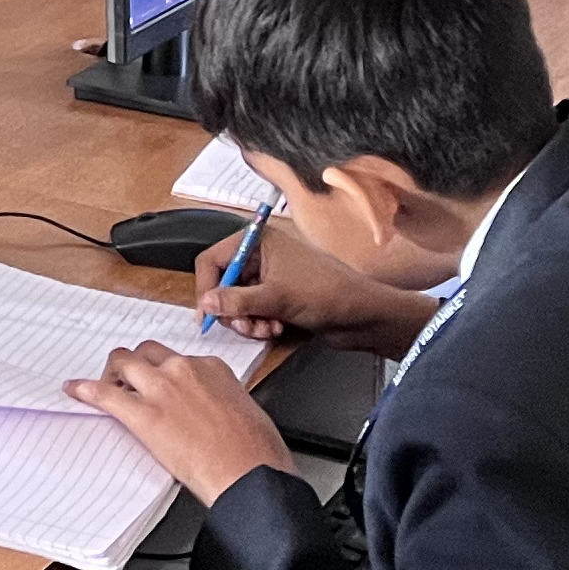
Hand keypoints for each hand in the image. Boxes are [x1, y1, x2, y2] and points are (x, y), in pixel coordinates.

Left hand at [68, 339, 293, 504]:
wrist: (250, 475)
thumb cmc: (257, 453)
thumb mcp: (246, 413)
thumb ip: (222, 402)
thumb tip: (214, 411)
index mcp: (212, 369)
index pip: (177, 360)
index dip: (165, 373)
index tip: (161, 384)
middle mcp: (184, 370)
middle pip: (147, 352)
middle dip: (135, 365)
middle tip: (129, 381)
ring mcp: (161, 389)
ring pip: (124, 362)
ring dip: (112, 373)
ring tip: (106, 385)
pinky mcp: (143, 415)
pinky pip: (105, 395)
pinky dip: (85, 390)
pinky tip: (74, 390)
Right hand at [192, 215, 432, 358]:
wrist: (363, 314)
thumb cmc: (325, 293)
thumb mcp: (275, 298)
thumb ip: (235, 301)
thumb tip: (205, 304)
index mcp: (259, 241)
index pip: (213, 259)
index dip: (206, 287)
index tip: (208, 314)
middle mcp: (262, 254)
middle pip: (224, 283)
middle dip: (232, 309)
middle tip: (246, 327)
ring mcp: (271, 276)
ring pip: (238, 301)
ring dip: (247, 320)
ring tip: (267, 328)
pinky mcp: (279, 295)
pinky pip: (253, 310)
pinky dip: (259, 322)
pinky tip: (276, 328)